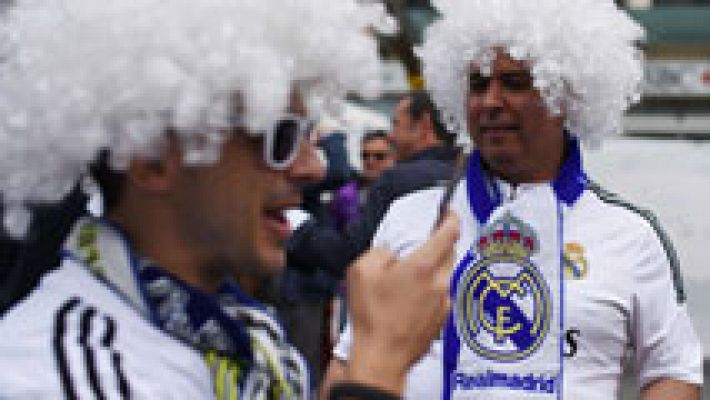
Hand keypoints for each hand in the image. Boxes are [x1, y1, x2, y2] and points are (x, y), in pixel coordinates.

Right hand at [345, 213, 458, 394]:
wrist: (381, 357)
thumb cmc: (372, 317)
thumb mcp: (361, 270)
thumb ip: (380, 251)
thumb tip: (390, 253)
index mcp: (423, 265)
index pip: (449, 232)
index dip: (450, 217)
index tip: (447, 212)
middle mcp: (439, 282)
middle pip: (450, 252)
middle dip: (439, 243)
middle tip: (421, 243)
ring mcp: (443, 302)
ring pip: (445, 274)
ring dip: (433, 269)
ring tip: (409, 276)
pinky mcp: (441, 319)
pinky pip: (440, 295)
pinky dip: (429, 290)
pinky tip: (408, 299)